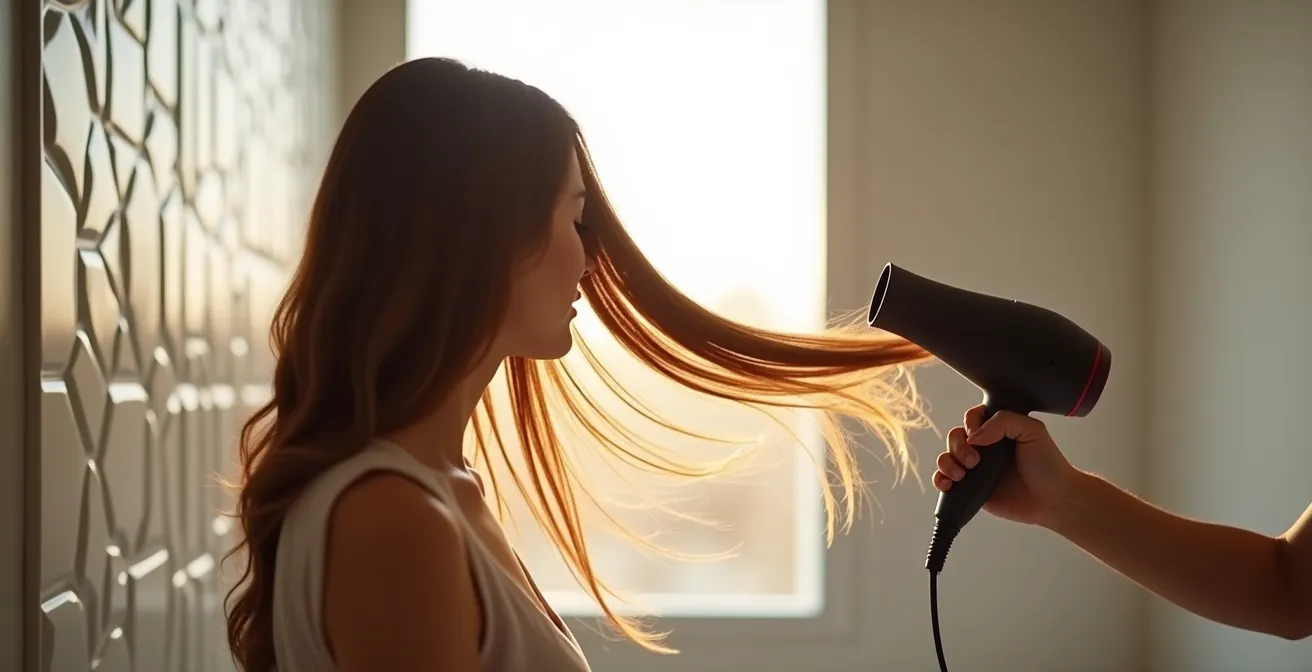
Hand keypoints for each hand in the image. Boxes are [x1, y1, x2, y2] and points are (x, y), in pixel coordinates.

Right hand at [932, 405, 1079, 526]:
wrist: (1054, 500)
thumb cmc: (1048, 465)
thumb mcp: (1032, 430)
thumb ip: (1004, 421)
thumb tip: (974, 436)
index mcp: (997, 429)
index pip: (972, 417)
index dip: (969, 423)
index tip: (978, 435)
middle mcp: (984, 447)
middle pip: (954, 437)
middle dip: (958, 447)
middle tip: (975, 460)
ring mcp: (975, 469)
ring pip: (945, 457)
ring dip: (947, 463)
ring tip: (963, 474)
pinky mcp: (970, 489)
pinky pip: (945, 481)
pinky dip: (940, 480)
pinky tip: (948, 483)